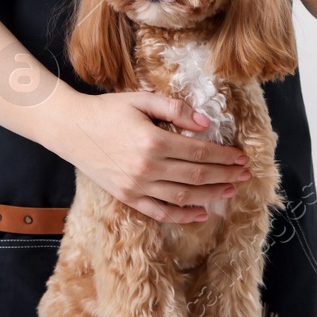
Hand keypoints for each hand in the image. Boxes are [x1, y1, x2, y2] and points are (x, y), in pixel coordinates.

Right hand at [59, 91, 250, 222]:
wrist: (70, 129)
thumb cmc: (107, 110)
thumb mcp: (141, 100)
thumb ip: (175, 109)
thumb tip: (205, 123)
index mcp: (153, 140)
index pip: (200, 152)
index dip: (224, 156)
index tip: (241, 157)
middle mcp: (147, 167)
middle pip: (197, 175)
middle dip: (225, 175)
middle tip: (245, 174)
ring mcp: (136, 186)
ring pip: (184, 196)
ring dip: (212, 195)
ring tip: (231, 190)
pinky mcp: (127, 197)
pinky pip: (160, 212)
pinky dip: (183, 216)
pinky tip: (202, 213)